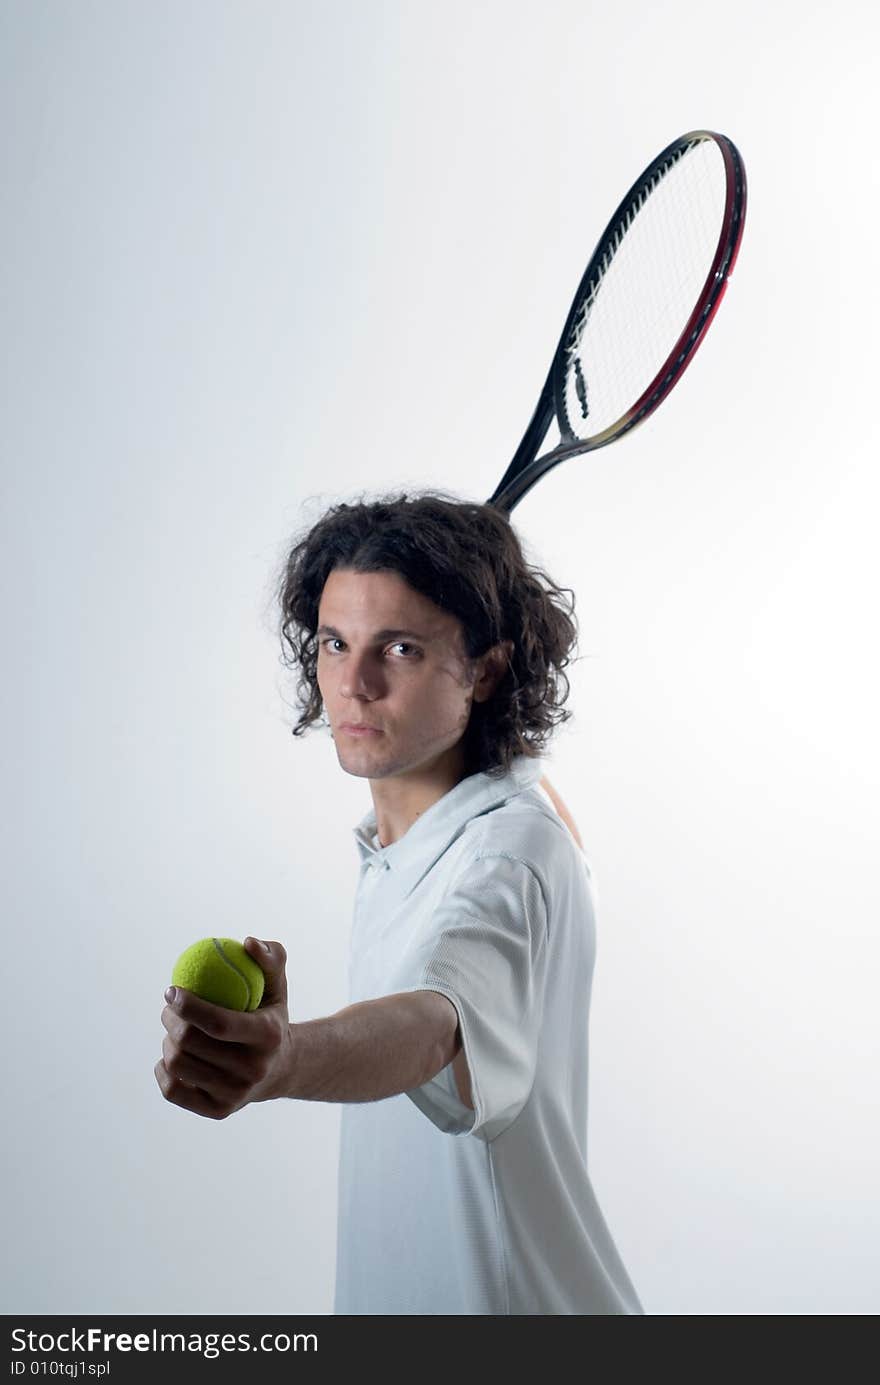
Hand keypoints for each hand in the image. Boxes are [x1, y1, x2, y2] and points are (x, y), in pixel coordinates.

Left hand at [154, 937, 294, 1119]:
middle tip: (169, 1007)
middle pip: (191, 1043)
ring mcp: (236, 1094)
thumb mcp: (276, 984)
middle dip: (170, 1019)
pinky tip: (168, 1055)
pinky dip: (163, 1070)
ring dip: (167, 1041)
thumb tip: (247, 943)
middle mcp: (254, 1070)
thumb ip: (270, 957)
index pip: (219, 1022)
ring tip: (173, 1029)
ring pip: (179, 1065)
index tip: (171, 990)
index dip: (188, 1005)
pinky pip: (173, 1090)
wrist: (282, 1068)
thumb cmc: (271, 1014)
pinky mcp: (219, 1111)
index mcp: (268, 1036)